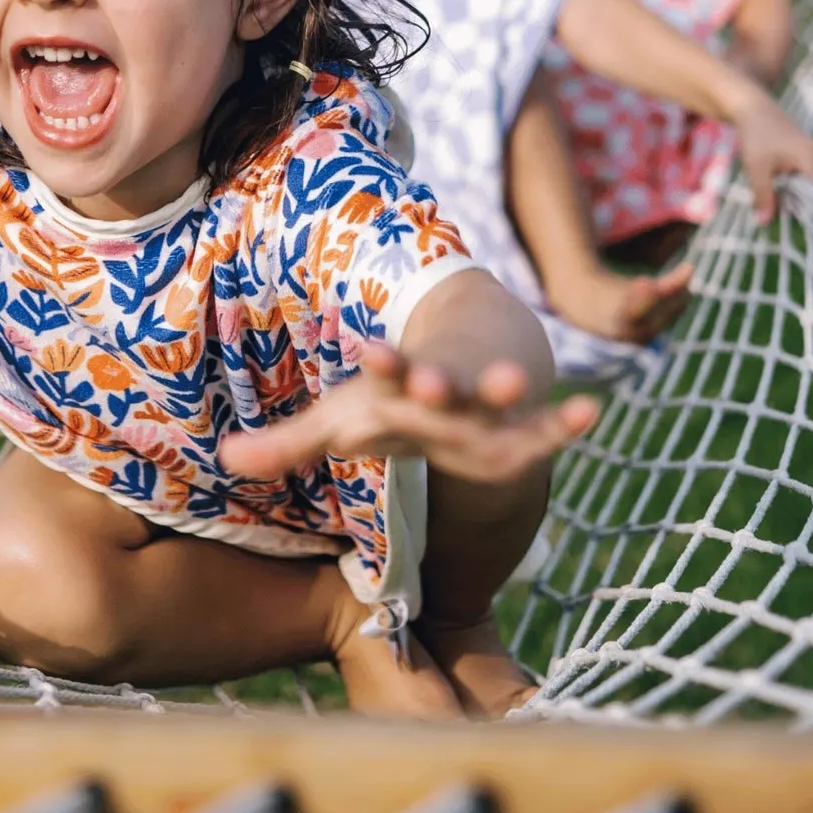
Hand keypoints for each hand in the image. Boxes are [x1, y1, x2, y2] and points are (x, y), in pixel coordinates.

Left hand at [219, 344, 598, 484]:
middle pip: (439, 388)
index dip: (379, 367)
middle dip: (434, 383)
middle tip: (427, 378)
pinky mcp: (519, 430)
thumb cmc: (397, 401)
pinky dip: (566, 423)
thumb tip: (220, 462)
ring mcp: (485, 408)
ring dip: (501, 390)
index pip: (383, 377)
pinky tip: (592, 412)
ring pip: (495, 400)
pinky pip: (546, 430)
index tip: (369, 351)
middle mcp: (442, 392)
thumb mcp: (344, 420)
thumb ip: (287, 445)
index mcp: (397, 388)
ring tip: (512, 383)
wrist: (469, 363)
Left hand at [731, 87, 812, 222]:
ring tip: (780, 199)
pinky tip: (780, 186)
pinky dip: (798, 185)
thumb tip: (764, 222)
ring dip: (800, 196)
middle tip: (785, 214)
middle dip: (806, 206)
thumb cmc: (756, 136)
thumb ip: (763, 195)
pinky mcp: (810, 153)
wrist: (753, 108)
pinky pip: (810, 176)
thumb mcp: (756, 168)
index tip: (804, 225)